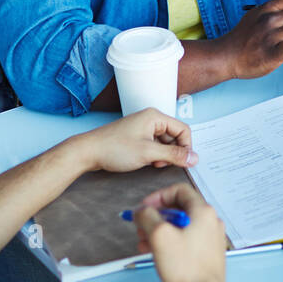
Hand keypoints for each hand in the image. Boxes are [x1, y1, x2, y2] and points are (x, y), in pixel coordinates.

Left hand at [78, 108, 196, 172]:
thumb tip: (194, 158)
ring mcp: (143, 128)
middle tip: (164, 164)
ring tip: (153, 164)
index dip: (186, 146)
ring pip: (164, 142)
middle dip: (173, 152)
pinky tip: (146, 162)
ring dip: (163, 155)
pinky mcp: (137, 137)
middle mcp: (151, 119)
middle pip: (174, 136)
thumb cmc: (114, 148)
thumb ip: (174, 155)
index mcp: (155, 117)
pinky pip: (154, 145)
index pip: (183, 129)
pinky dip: (154, 155)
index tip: (184, 161)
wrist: (88, 152)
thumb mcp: (148, 153)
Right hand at [133, 182, 226, 281]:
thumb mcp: (159, 236)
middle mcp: (210, 221)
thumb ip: (147, 216)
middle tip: (142, 226)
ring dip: (160, 230)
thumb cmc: (186, 268)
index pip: (179, 190)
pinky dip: (170, 241)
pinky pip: (186, 238)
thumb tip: (141, 210)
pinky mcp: (207, 252)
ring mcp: (211, 237)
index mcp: (203, 211)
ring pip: (181, 225)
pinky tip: (156, 252)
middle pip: (179, 208)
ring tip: (144, 242)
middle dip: (156, 216)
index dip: (158, 196)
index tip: (145, 207)